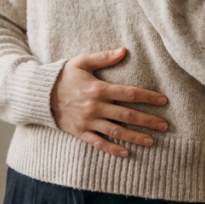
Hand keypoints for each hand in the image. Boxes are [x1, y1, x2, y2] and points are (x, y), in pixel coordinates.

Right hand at [50, 47, 168, 157]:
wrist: (40, 94)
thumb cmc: (64, 75)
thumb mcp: (82, 61)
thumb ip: (104, 57)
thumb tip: (124, 50)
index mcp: (98, 88)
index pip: (129, 94)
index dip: (148, 97)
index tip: (163, 101)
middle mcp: (95, 107)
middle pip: (127, 115)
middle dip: (147, 121)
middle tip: (164, 126)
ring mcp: (88, 121)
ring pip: (116, 131)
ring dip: (135, 137)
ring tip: (151, 141)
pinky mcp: (80, 132)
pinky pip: (98, 143)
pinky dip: (112, 149)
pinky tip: (126, 153)